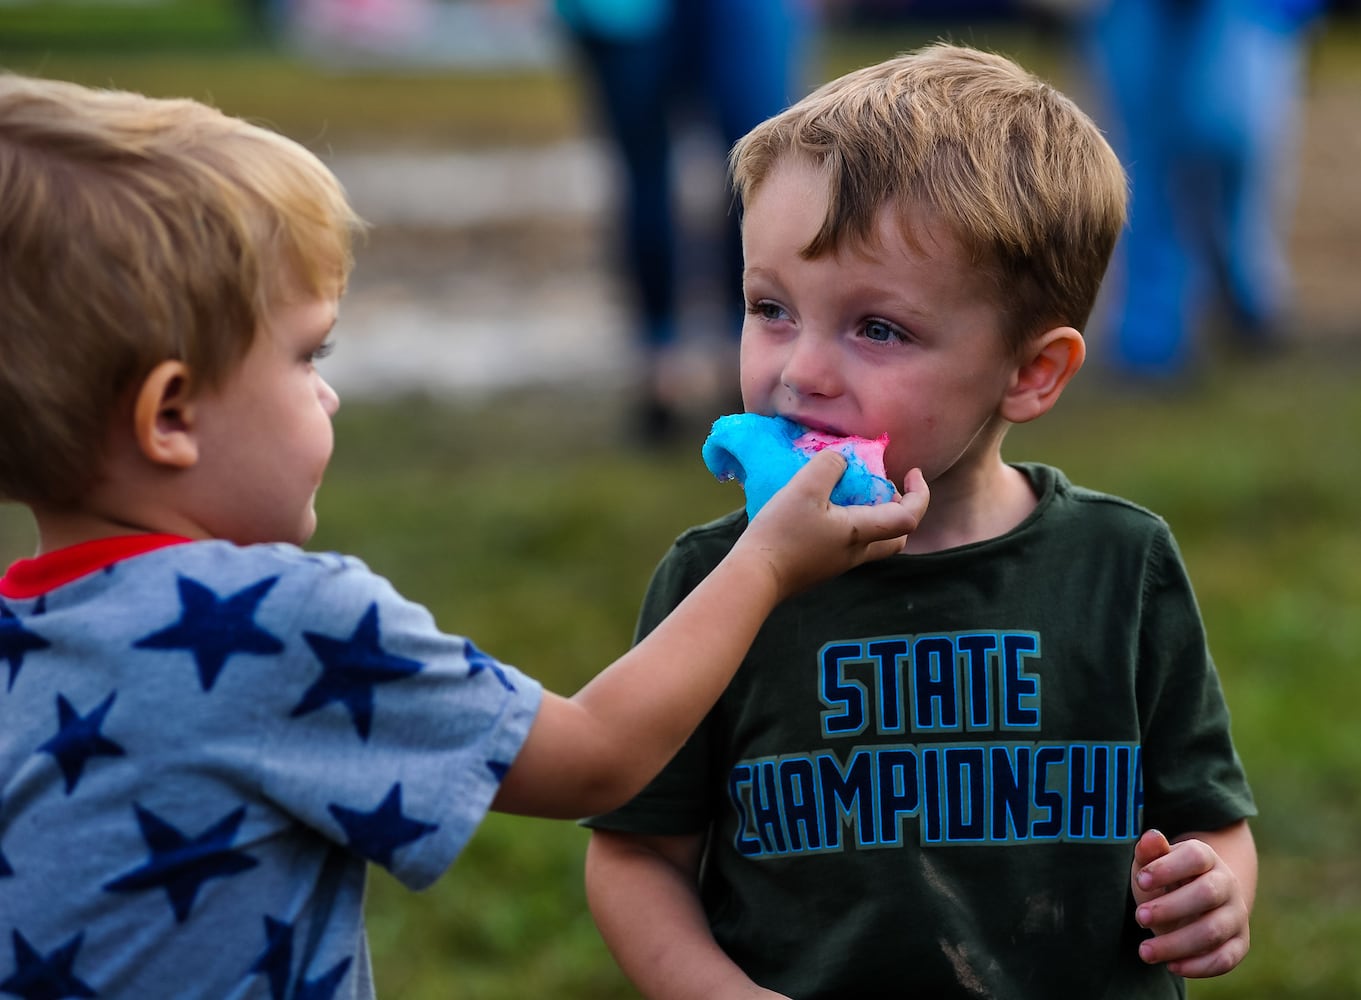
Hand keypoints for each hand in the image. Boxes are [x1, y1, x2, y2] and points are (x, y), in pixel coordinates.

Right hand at [736, 450, 928, 598]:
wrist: (755, 577)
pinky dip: (852, 523)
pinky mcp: (822, 567)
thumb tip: (842, 460)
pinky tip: (825, 509)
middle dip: (900, 509)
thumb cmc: (782, 532)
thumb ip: (829, 466)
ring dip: (875, 516)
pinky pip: (850, 544)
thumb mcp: (804, 488)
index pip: (910, 517)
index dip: (920, 493)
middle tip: (884, 487)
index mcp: (861, 532)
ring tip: (852, 493)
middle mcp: (857, 553)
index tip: (913, 472)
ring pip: (874, 541)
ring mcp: (839, 563)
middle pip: (897, 536)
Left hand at [1130, 829, 1250, 977]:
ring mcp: (1236, 914)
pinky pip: (1226, 958)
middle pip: (1207, 894)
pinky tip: (1171, 966)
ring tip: (1144, 951)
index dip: (1168, 868)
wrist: (1193, 903)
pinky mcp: (1240, 943)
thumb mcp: (1152, 864)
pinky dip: (1199, 966)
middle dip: (1171, 908)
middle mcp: (1227, 883)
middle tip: (1139, 917)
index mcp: (1205, 857)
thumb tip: (1150, 837)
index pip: (1195, 856)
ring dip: (1177, 943)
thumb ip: (1149, 852)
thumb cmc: (1165, 880)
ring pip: (1213, 930)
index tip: (1140, 881)